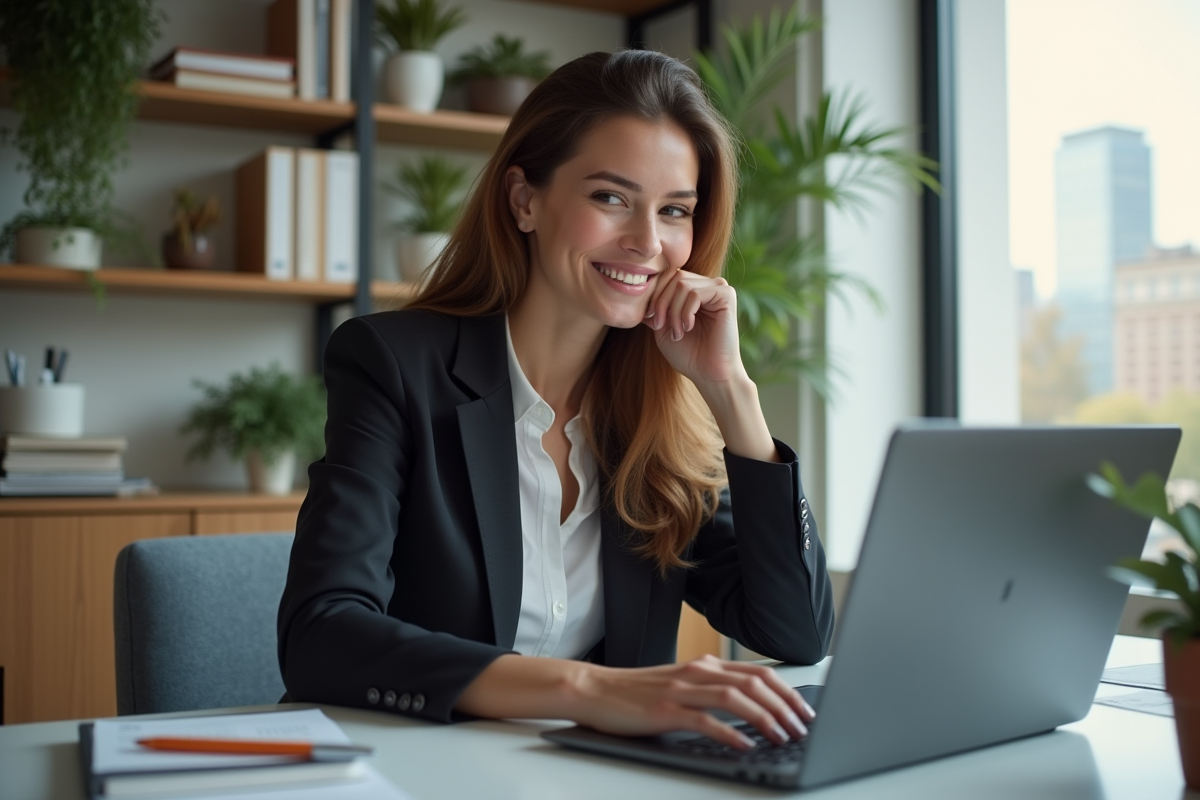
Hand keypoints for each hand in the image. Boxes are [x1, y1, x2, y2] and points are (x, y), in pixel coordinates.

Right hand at [568, 655, 814, 749]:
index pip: (758, 673)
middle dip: (785, 706)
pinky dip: (730, 733)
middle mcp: (698, 672)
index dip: (787, 692)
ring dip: (766, 718)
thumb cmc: (637, 693)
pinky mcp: (666, 711)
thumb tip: (750, 706)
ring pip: (736, 698)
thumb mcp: (681, 684)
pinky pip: (706, 720)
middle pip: (754, 682)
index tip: (804, 712)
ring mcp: (682, 690)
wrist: (594, 690)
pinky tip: (745, 746)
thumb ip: (711, 689)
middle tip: (803, 728)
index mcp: (705, 666)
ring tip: (783, 737)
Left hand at [644, 269, 745, 389]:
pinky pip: (695, 293)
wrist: (708, 373)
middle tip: (660, 326)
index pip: (668, 275)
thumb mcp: (661, 327)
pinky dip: (686, 312)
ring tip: (677, 332)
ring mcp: (718, 288)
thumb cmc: (687, 353)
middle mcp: (707, 284)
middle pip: (674, 275)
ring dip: (673, 311)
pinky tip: (688, 328)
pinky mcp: (727, 295)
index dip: (654, 294)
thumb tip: (638, 289)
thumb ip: (653, 306)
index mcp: (693, 289)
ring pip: (682, 284)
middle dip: (661, 302)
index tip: (650, 320)